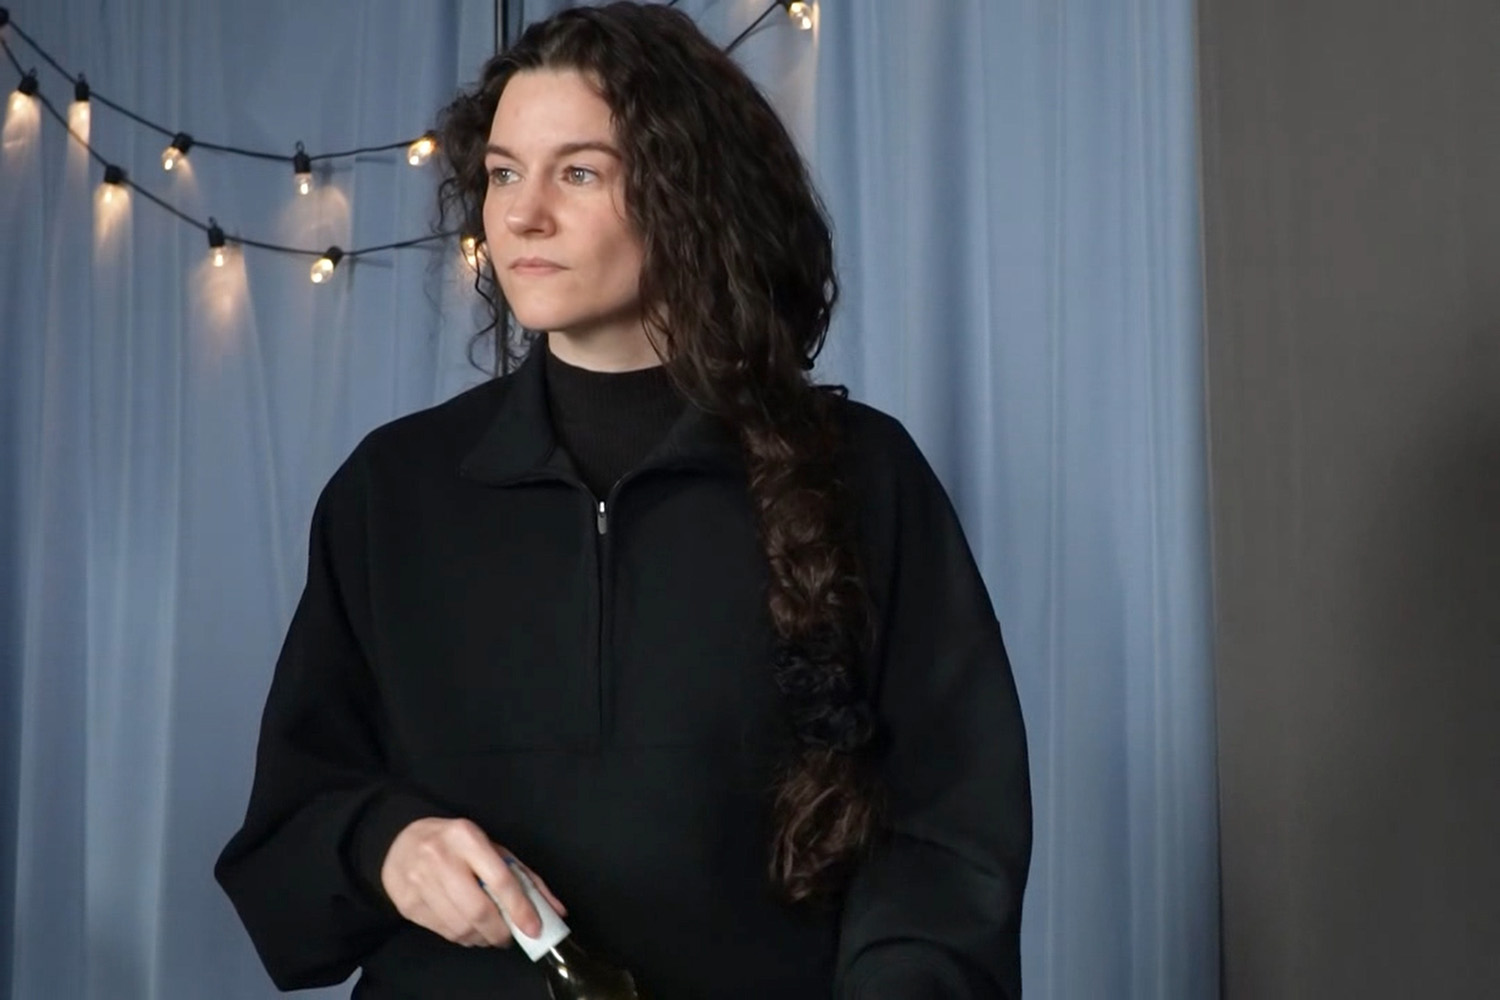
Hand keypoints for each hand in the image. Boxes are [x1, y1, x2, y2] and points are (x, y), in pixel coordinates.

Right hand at [380, 817, 567, 947]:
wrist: (401, 843)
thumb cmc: (457, 845)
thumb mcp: (492, 849)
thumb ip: (525, 879)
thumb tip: (556, 910)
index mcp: (467, 837)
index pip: (499, 879)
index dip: (519, 908)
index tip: (533, 929)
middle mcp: (441, 858)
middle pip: (478, 909)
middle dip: (499, 932)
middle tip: (507, 937)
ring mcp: (420, 882)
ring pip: (460, 927)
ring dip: (481, 938)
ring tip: (488, 934)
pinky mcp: (407, 903)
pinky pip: (443, 932)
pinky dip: (462, 938)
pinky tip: (468, 929)